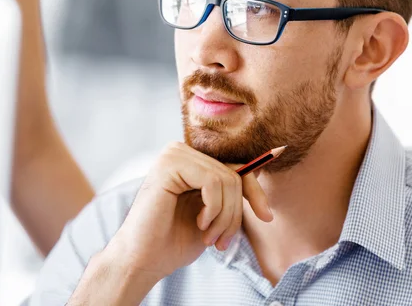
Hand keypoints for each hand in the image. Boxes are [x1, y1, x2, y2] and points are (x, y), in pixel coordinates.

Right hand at [105, 142, 272, 279]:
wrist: (145, 259)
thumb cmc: (174, 239)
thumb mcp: (213, 214)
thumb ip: (229, 191)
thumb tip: (260, 166)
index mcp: (190, 161)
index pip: (235, 168)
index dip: (255, 192)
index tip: (267, 216)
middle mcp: (180, 152)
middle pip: (234, 174)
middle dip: (235, 214)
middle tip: (222, 242)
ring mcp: (173, 154)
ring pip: (227, 179)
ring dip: (225, 217)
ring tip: (211, 239)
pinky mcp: (169, 164)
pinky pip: (212, 181)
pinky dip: (213, 209)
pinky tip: (200, 224)